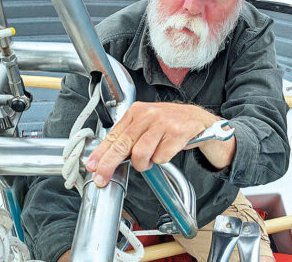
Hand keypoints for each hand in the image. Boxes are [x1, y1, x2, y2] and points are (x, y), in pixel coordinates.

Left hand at [85, 102, 234, 186]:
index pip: (114, 135)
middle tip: (103, 178)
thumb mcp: (146, 124)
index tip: (92, 166)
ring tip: (150, 159)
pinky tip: (166, 150)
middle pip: (122, 145)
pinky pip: (161, 157)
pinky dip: (161, 160)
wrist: (198, 120)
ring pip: (141, 154)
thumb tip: (107, 157)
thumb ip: (128, 137)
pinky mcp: (177, 133)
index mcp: (136, 112)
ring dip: (144, 163)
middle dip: (110, 165)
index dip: (101, 153)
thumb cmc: (169, 124)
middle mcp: (148, 115)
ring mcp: (162, 123)